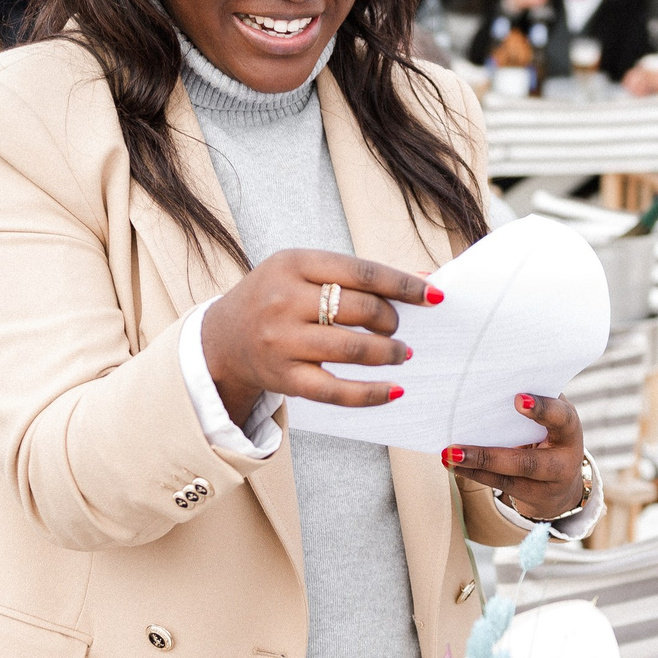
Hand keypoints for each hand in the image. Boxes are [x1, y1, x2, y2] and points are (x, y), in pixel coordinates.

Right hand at [200, 248, 430, 425]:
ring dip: (389, 353)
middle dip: (391, 320)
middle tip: (397, 327)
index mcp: (293, 263)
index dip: (404, 285)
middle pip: (360, 309)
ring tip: (401, 353)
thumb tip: (424, 278)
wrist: (223, 337)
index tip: (434, 295)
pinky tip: (394, 389)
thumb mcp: (306, 272)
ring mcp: (281, 341)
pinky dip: (372, 393)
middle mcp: (284, 300)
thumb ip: (359, 275)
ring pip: (353, 350)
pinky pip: (336, 391)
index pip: (362, 272)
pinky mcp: (284, 378)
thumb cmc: (277, 297)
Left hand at [444, 392, 588, 520]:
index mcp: (570, 430)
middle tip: (455, 448)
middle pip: (527, 463)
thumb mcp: (553, 417)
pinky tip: (455, 466)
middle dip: (489, 457)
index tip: (518, 399)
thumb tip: (492, 384)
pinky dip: (476, 474)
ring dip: (475, 468)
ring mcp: (549, 485)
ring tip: (448, 456)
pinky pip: (501, 486)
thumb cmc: (551, 434)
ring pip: (508, 479)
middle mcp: (564, 461)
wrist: (564, 483)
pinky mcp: (533, 499)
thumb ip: (535, 400)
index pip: (561, 418)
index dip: (543, 410)